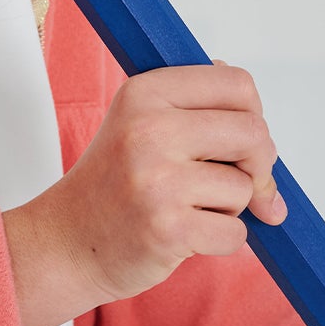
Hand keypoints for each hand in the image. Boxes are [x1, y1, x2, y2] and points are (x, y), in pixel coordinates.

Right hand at [3, 62, 285, 325]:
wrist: (67, 241)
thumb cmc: (113, 183)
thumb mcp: (139, 122)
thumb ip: (193, 107)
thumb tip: (253, 107)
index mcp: (145, 93)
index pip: (238, 84)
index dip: (253, 114)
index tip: (241, 140)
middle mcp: (149, 129)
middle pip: (254, 133)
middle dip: (258, 164)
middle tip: (236, 181)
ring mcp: (157, 180)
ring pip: (246, 188)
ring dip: (231, 206)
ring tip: (189, 207)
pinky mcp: (168, 228)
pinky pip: (235, 232)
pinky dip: (222, 240)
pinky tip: (187, 235)